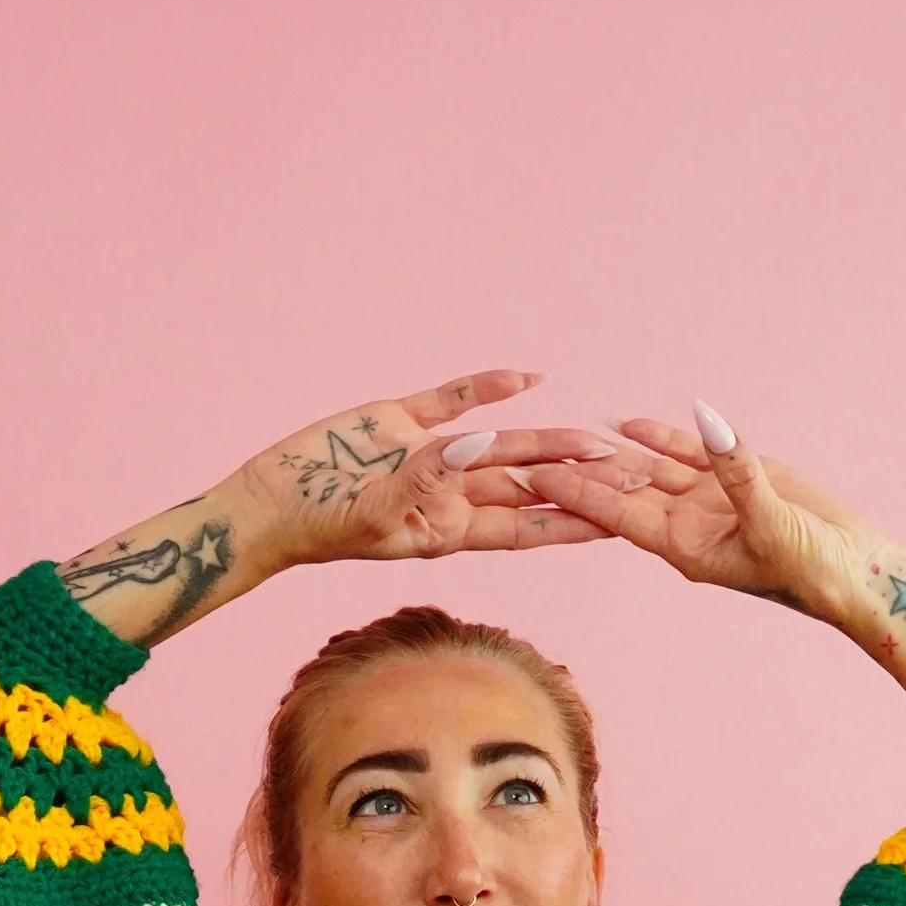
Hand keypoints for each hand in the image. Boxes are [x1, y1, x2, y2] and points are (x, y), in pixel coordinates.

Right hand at [224, 372, 611, 574]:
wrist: (271, 503)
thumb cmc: (318, 525)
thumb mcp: (374, 510)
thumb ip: (426, 477)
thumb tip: (477, 447)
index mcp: (448, 529)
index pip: (527, 526)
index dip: (573, 523)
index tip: (621, 523)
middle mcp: (448, 494)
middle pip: (528, 488)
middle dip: (580, 486)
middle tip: (635, 478)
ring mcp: (428, 457)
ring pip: (504, 446)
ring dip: (551, 442)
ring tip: (602, 439)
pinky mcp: (402, 421)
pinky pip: (456, 400)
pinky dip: (488, 389)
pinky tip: (529, 376)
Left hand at [488, 399, 905, 725]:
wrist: (855, 573)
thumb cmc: (815, 569)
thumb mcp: (774, 520)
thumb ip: (738, 471)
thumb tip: (706, 419)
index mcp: (683, 546)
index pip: (615, 514)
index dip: (573, 493)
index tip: (531, 476)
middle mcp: (686, 525)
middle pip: (620, 492)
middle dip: (575, 473)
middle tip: (523, 451)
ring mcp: (708, 502)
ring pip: (648, 470)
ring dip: (608, 452)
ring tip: (561, 432)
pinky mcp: (734, 480)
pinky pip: (685, 455)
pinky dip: (656, 437)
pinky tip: (623, 422)